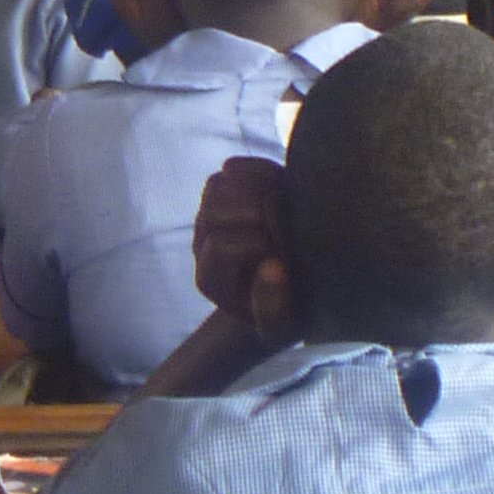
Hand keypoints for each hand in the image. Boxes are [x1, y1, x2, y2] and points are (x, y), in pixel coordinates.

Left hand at [188, 153, 289, 335]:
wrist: (291, 289)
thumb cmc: (289, 311)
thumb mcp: (285, 326)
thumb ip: (275, 309)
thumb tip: (272, 268)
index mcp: (211, 280)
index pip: (222, 247)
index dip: (257, 245)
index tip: (285, 256)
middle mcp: (203, 246)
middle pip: (215, 210)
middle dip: (258, 212)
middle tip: (291, 223)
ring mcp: (210, 217)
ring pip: (218, 185)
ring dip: (257, 189)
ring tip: (289, 205)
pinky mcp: (225, 194)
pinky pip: (233, 168)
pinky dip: (258, 170)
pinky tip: (284, 184)